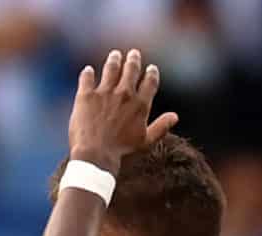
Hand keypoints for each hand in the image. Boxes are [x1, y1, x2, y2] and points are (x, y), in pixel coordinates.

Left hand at [68, 48, 176, 168]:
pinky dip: (88, 73)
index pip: (150, 81)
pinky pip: (87, 78)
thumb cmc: (121, 152)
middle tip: (133, 53)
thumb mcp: (145, 142)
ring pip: (111, 68)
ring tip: (115, 55)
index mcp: (140, 104)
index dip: (151, 73)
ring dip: (114, 60)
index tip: (151, 68)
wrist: (95, 156)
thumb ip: (161, 127)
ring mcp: (104, 93)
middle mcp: (124, 94)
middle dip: (133, 59)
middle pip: (131, 69)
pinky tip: (88, 70)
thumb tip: (175, 116)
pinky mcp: (86, 95)